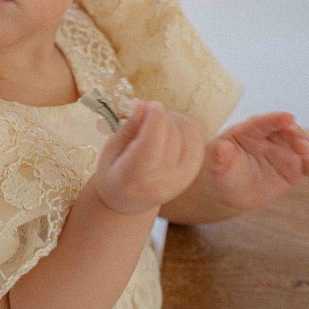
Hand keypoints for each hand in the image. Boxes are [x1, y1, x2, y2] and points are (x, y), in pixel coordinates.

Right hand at [93, 100, 206, 214]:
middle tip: (148, 114)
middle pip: (171, 135)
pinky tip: (171, 130)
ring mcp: (180, 180)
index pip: (152, 143)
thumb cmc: (114, 174)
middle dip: (162, 116)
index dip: (154, 119)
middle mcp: (160, 182)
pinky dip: (187, 127)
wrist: (129, 203)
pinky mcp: (192, 174)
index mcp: (133, 177)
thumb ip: (128, 129)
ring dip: (175, 120)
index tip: (149, 104)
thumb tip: (144, 105)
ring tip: (159, 123)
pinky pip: (198, 139)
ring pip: (189, 134)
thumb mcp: (110, 152)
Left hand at [203, 111, 308, 211]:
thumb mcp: (215, 167)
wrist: (231, 189)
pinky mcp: (297, 164)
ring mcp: (287, 149)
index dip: (276, 119)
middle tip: (305, 149)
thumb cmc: (220, 173)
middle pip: (290, 131)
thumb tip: (222, 148)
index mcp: (249, 130)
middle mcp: (272, 136)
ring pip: (308, 145)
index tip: (288, 118)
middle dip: (299, 137)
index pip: (263, 122)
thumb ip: (219, 157)